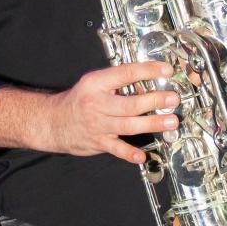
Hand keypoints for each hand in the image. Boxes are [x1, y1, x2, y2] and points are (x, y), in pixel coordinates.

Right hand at [50, 61, 179, 163]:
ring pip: (128, 125)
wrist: (54, 121)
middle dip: (155, 101)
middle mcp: (97, 103)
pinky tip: (141, 155)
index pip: (125, 73)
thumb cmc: (79, 100)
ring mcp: (98, 124)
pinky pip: (116, 149)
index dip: (148, 71)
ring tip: (170, 122)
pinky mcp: (98, 142)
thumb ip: (116, 80)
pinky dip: (129, 153)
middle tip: (172, 99)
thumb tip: (146, 77)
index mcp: (96, 83)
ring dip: (152, 124)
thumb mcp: (93, 82)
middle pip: (130, 103)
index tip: (165, 70)